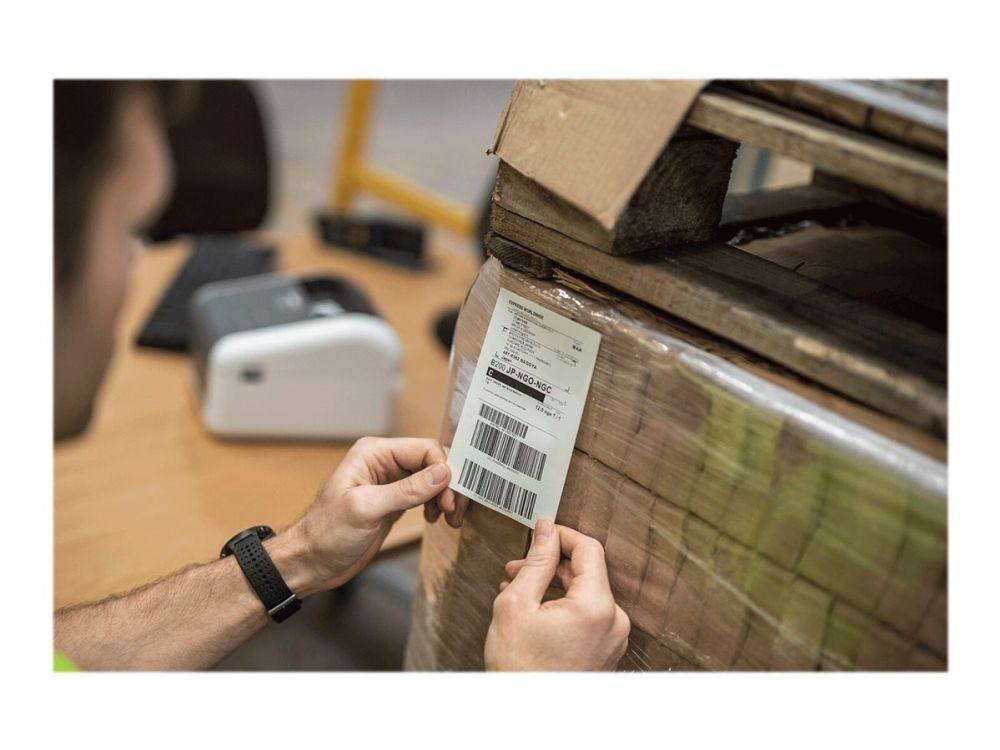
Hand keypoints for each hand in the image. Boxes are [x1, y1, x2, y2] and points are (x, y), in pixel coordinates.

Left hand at [280, 437, 454, 593]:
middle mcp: (384, 462)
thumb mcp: (366, 509)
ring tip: (447, 518)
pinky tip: (435, 519)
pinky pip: (425, 493)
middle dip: (448, 484)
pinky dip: (436, 503)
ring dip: (445, 495)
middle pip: (432, 461)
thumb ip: (406, 490)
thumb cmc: (326, 533)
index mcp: (374, 453)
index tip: (448, 499)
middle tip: (452, 512)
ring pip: (432, 477)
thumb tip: (443, 473)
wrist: (310, 561)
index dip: (443, 471)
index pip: (424, 449)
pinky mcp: (394, 501)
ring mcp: (390, 481)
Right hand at [484, 520, 629, 670]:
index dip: (561, 535)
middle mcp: (614, 621)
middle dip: (550, 565)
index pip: (588, 548)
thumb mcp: (517, 604)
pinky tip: (535, 612)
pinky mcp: (607, 651)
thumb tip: (546, 530)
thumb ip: (536, 562)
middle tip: (516, 568)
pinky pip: (589, 615)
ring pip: (586, 593)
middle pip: (587, 572)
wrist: (527, 715)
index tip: (539, 533)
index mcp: (596, 606)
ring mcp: (613, 639)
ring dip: (553, 586)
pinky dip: (564, 606)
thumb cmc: (519, 669)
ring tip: (519, 592)